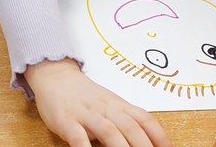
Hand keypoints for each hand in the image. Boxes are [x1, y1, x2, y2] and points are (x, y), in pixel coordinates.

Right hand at [26, 59, 171, 146]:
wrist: (55, 76)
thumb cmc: (84, 95)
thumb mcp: (109, 103)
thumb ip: (125, 120)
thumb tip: (147, 141)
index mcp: (119, 105)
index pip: (145, 120)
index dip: (160, 137)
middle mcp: (106, 109)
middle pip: (131, 128)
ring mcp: (86, 114)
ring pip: (109, 132)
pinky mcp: (66, 121)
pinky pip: (78, 137)